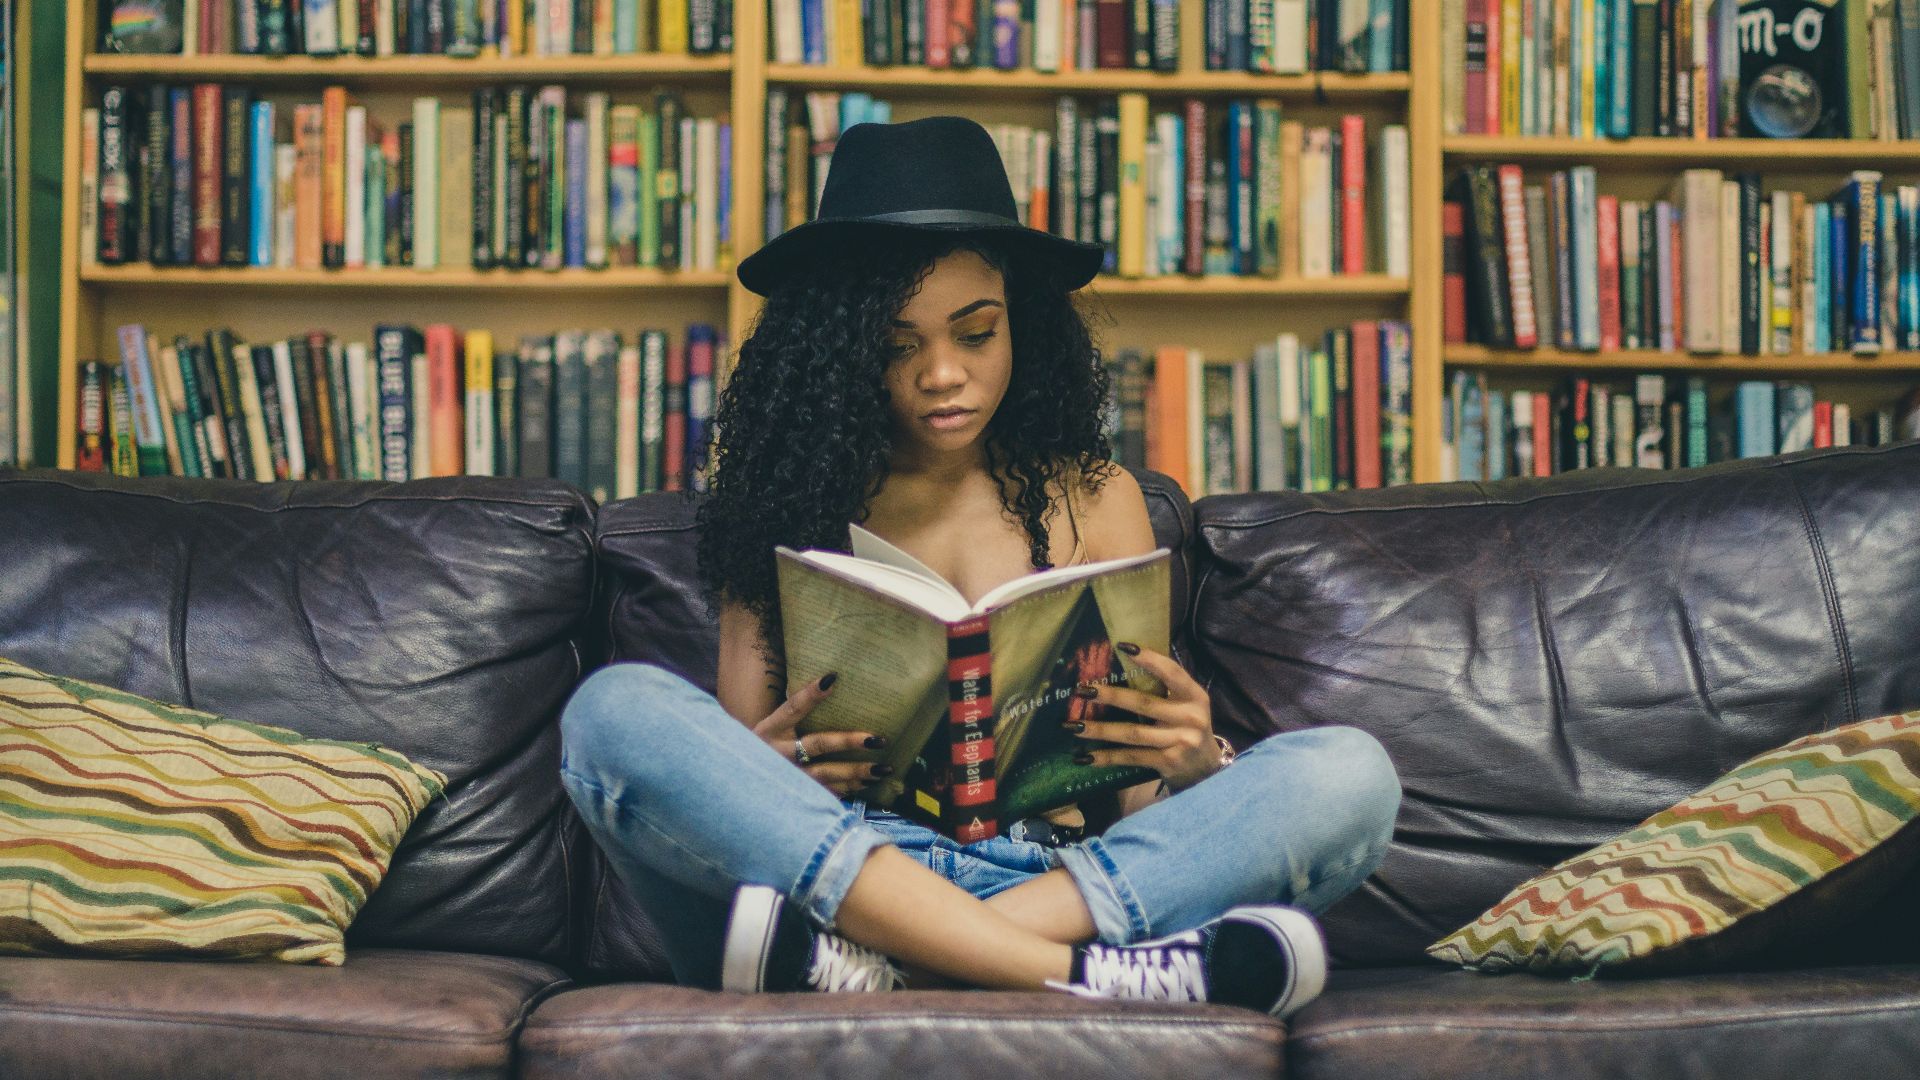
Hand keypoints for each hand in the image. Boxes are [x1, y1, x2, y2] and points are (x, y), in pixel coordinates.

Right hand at [753, 672, 893, 796]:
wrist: (737, 783)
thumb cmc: (761, 748)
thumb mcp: (769, 727)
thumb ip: (794, 712)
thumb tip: (830, 682)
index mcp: (769, 730)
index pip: (792, 707)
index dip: (811, 694)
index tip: (832, 679)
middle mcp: (778, 753)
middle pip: (817, 744)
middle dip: (849, 741)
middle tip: (878, 739)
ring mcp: (787, 777)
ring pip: (826, 774)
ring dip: (856, 772)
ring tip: (883, 768)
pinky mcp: (795, 796)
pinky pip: (826, 793)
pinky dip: (848, 789)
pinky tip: (867, 784)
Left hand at [1067, 642, 1223, 793]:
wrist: (1207, 768)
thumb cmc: (1189, 727)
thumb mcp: (1187, 704)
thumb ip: (1166, 687)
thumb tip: (1127, 659)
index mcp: (1195, 696)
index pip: (1172, 673)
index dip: (1150, 659)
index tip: (1123, 647)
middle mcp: (1190, 718)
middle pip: (1144, 704)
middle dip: (1110, 697)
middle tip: (1082, 690)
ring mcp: (1179, 742)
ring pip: (1133, 733)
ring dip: (1100, 730)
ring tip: (1074, 725)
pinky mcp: (1168, 763)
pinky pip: (1132, 758)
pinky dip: (1108, 757)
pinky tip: (1086, 758)